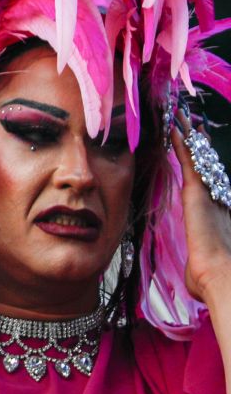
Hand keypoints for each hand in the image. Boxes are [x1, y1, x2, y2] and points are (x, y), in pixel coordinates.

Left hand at [171, 111, 230, 305]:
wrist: (221, 278)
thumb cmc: (212, 279)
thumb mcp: (202, 268)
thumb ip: (200, 266)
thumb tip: (198, 280)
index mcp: (217, 213)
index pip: (209, 182)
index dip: (204, 164)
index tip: (199, 148)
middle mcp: (216, 198)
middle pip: (205, 163)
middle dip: (197, 141)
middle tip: (188, 120)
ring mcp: (208, 194)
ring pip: (196, 156)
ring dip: (186, 134)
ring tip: (177, 113)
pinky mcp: (198, 193)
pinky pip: (188, 161)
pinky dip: (181, 142)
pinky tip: (173, 126)